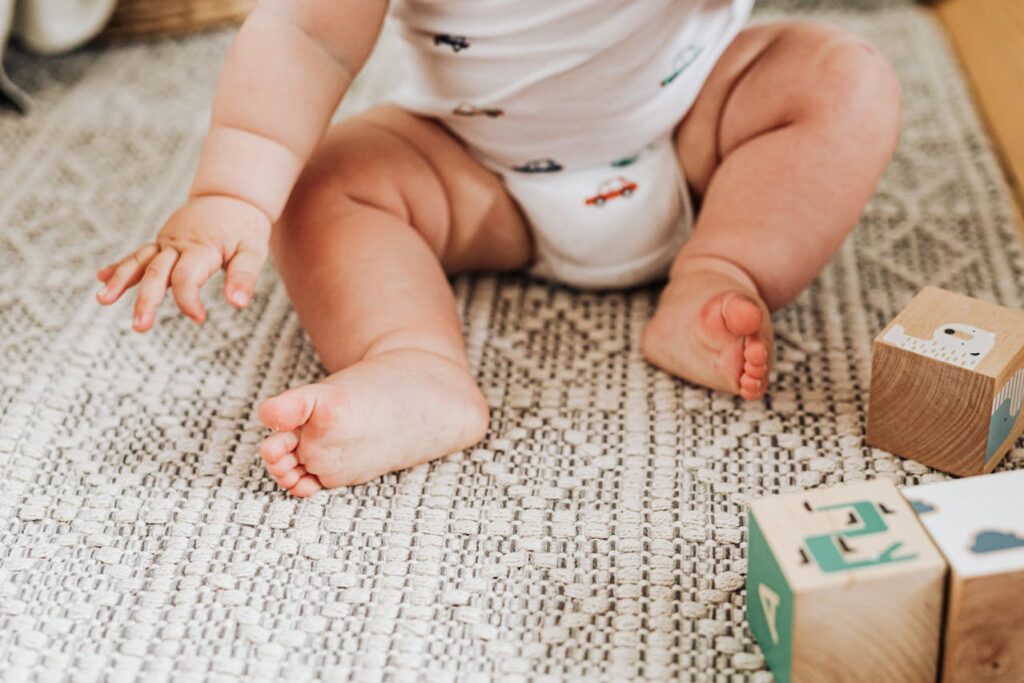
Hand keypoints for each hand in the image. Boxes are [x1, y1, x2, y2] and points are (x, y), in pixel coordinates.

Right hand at [96, 195, 270, 331]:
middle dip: (146, 301)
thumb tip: (238, 304)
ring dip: (120, 281)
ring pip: (140, 262)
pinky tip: (102, 278)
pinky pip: (138, 254)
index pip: (186, 277)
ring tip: (102, 300)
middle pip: (157, 273)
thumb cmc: (245, 227)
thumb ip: (244, 277)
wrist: (232, 196)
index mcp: (200, 248)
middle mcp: (177, 244)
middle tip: (139, 327)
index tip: (199, 318)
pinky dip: (121, 266)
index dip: (189, 300)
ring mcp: (166, 242)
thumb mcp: (253, 251)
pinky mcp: (162, 241)